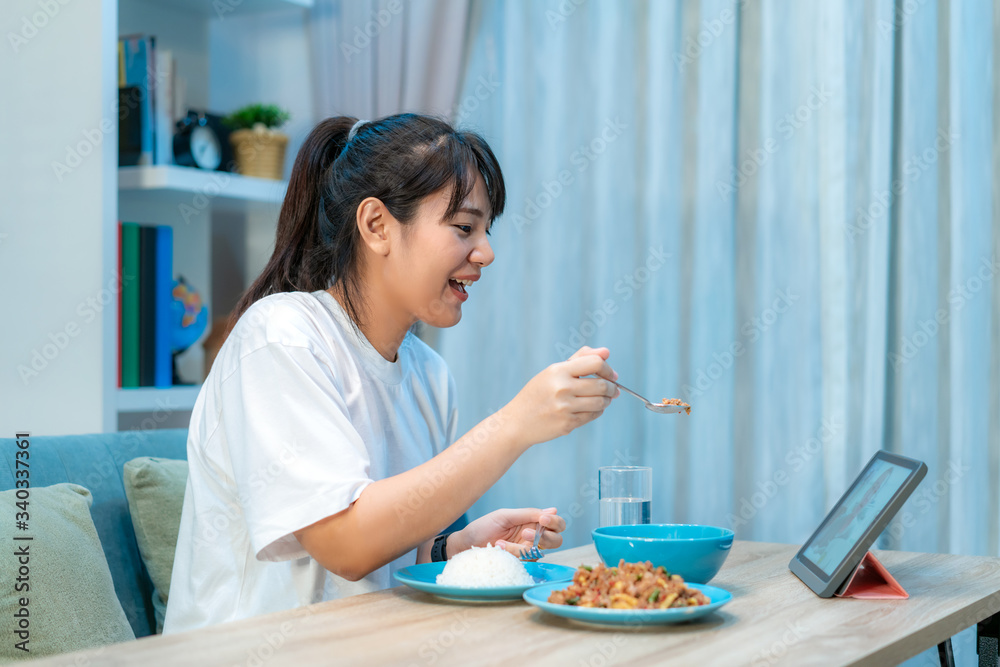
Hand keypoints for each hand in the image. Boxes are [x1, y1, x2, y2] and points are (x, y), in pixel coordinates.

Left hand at [450, 507, 565, 556]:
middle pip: (557, 540)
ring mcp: (527, 552)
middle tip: (526, 532)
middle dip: (546, 537)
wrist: (466, 544)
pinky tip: (498, 548)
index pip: (557, 523)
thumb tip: (554, 509)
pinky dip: (511, 553)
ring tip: (502, 542)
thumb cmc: (484, 526)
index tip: (543, 519)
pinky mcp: (520, 564)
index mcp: (533, 522)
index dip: (555, 521)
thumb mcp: (505, 516)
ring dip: (522, 546)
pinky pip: (525, 560)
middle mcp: (534, 537)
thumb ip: (528, 514)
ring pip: (539, 552)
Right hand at [503, 346, 619, 446]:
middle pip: (601, 384)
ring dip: (607, 400)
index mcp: (558, 370)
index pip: (595, 363)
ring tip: (604, 399)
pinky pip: (593, 415)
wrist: (517, 421)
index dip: (608, 369)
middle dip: (612, 388)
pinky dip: (598, 411)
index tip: (612, 375)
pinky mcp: (568, 423)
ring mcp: (565, 407)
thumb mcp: (553, 372)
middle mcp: (562, 387)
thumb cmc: (538, 394)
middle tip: (614, 390)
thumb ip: (580, 359)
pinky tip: (593, 408)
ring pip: (600, 402)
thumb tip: (606, 352)